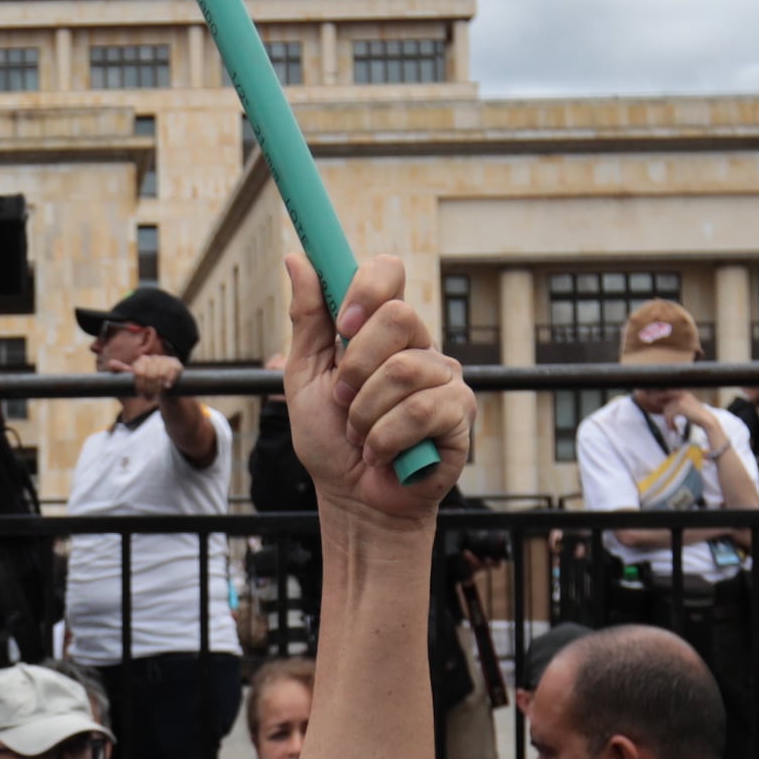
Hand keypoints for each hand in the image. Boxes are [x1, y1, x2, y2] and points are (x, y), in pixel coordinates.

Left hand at [126, 350, 184, 411]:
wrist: (165, 390)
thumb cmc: (147, 385)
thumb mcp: (134, 380)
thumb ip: (123, 372)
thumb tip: (111, 363)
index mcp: (142, 360)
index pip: (139, 371)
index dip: (140, 384)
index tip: (140, 394)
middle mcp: (153, 358)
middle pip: (150, 373)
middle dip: (150, 388)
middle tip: (149, 398)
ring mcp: (165, 360)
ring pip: (161, 371)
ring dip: (159, 386)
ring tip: (158, 394)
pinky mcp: (176, 364)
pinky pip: (173, 369)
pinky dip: (169, 379)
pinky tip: (167, 386)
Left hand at [274, 254, 468, 529]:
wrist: (353, 500)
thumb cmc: (331, 440)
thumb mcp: (305, 377)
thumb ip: (307, 320)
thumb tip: (298, 259)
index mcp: (381, 331)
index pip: (388, 273)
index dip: (365, 288)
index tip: (341, 324)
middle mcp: (418, 345)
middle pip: (398, 316)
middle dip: (356, 365)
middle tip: (343, 399)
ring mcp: (444, 377)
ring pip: (404, 369)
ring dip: (365, 413)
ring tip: (360, 436)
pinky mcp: (460, 412)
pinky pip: (421, 410)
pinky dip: (386, 439)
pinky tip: (382, 454)